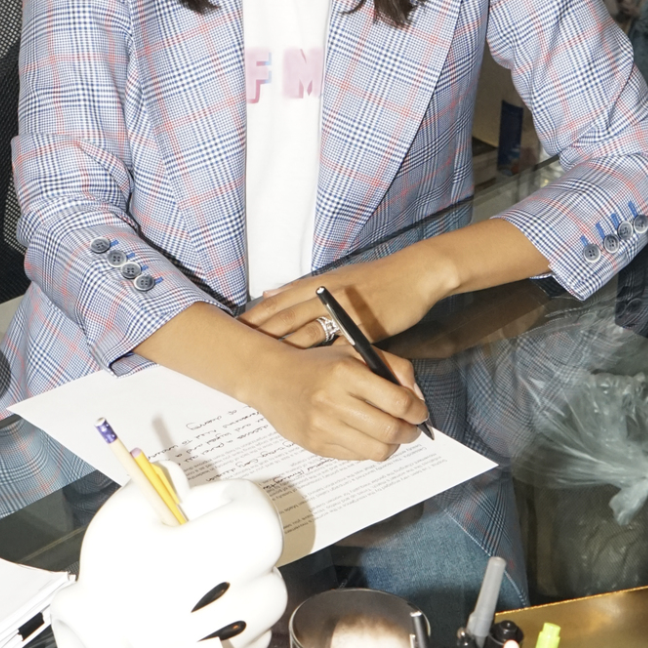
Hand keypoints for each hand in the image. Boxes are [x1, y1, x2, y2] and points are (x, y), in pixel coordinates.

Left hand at [245, 250, 453, 350]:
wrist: (415, 274)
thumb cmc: (378, 278)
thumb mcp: (336, 275)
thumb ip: (302, 288)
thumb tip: (270, 293)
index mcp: (318, 283)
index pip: (278, 301)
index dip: (255, 317)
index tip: (232, 330)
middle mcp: (326, 296)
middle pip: (285, 316)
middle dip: (260, 334)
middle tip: (236, 351)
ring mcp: (344, 312)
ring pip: (307, 331)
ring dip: (285, 348)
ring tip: (264, 367)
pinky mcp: (363, 328)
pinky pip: (339, 346)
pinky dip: (323, 359)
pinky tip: (310, 372)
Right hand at [253, 340, 428, 461]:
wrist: (271, 379)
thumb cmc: (316, 365)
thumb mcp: (355, 352)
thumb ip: (392, 368)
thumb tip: (417, 397)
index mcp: (346, 373)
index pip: (398, 402)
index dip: (417, 411)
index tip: (420, 412)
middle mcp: (334, 401)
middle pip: (390, 430)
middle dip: (410, 432)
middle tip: (412, 428)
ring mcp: (323, 427)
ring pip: (377, 450)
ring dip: (393, 445)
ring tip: (391, 435)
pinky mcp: (316, 445)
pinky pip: (357, 457)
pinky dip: (369, 449)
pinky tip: (366, 436)